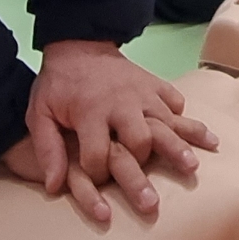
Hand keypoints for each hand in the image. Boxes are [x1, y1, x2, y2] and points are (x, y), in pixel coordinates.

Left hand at [2, 40, 216, 225]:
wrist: (79, 42)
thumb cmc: (58, 84)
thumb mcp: (39, 113)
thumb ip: (47, 148)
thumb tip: (54, 186)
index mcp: (90, 111)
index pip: (98, 154)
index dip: (97, 175)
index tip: (97, 182)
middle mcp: (121, 102)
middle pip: (140, 139)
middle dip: (145, 168)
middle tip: (153, 197)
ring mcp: (142, 92)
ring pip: (165, 122)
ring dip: (179, 144)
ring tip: (193, 165)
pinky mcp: (154, 83)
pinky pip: (174, 100)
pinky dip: (184, 118)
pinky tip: (198, 135)